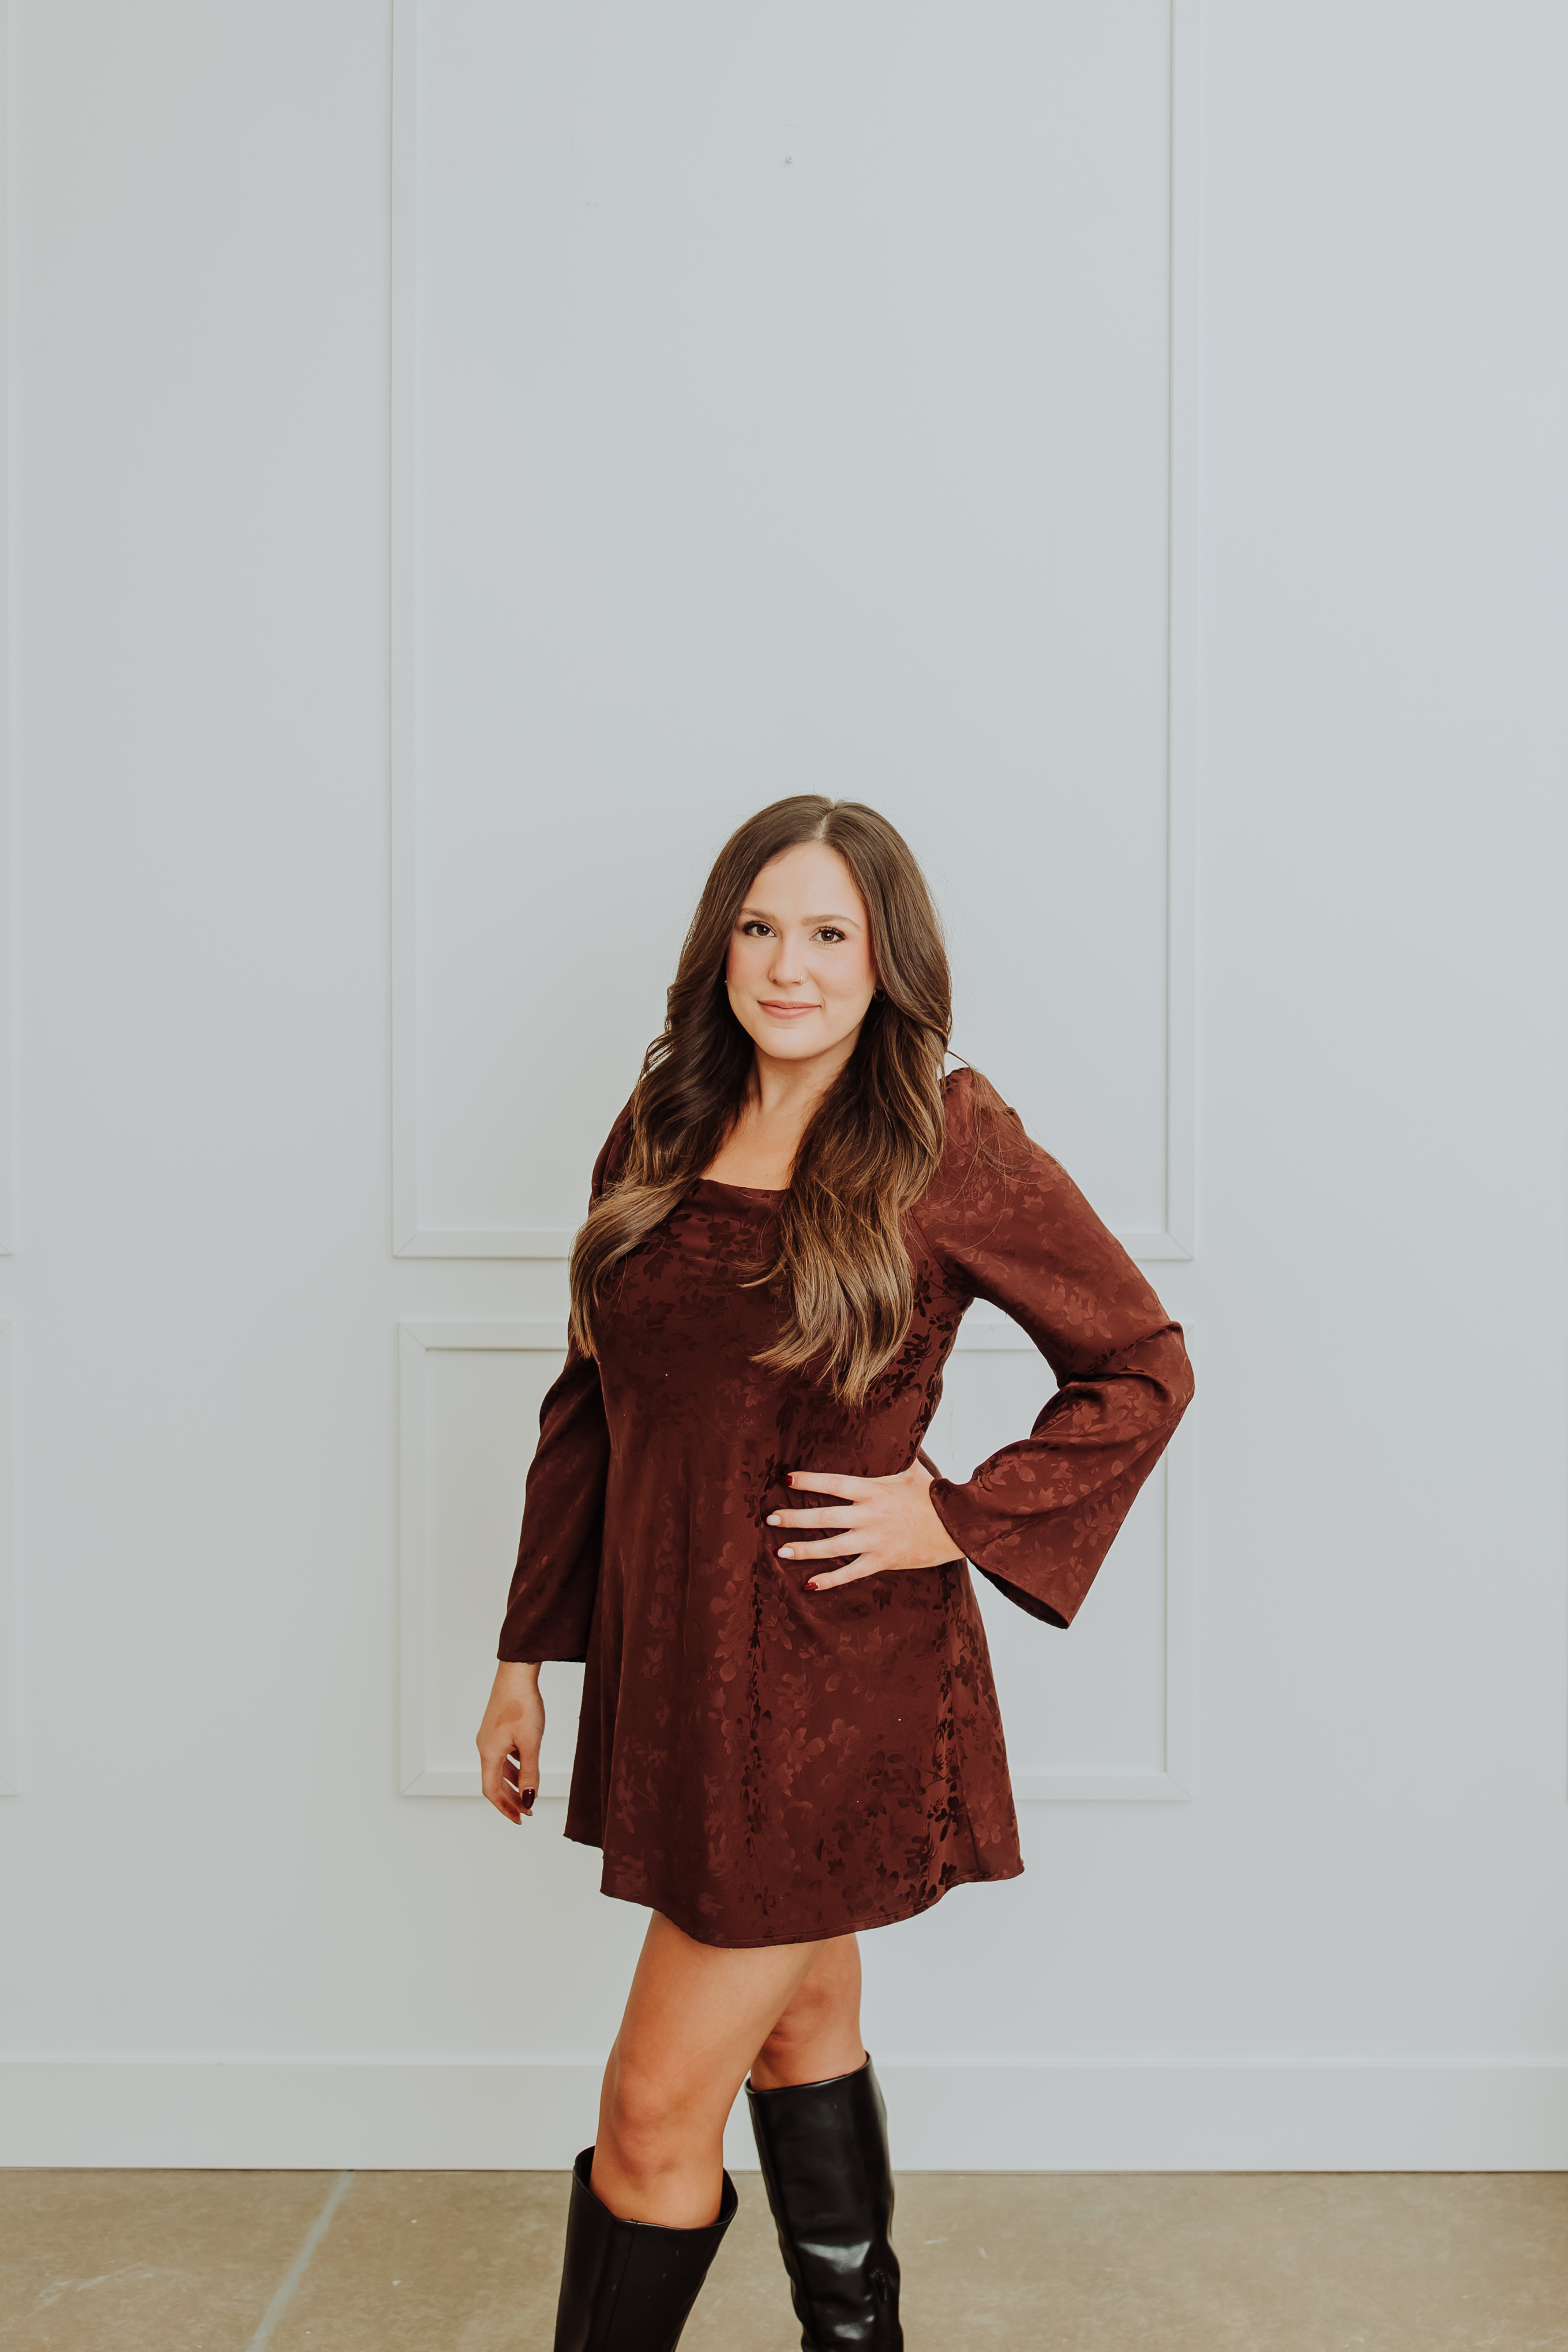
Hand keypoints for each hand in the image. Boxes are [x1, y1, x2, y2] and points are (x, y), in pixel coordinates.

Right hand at [477, 1661, 544, 1823]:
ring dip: (513, 1783)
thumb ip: (530, 1773)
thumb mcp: (530, 1743)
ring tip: (529, 1793)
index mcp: (489, 1753)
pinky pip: (503, 1755)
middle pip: (494, 1782)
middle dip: (511, 1799)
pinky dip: (514, 1767)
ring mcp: (490, 1737)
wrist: (516, 1675)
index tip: (520, 1819)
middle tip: (528, 1811)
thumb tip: (529, 1799)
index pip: (492, 1791)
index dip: (505, 1808)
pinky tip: (525, 1767)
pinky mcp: (497, 1729)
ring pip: (499, 1769)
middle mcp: (485, 1747)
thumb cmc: (522, 1706)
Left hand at [768, 1459, 961, 1592]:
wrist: (959, 1527)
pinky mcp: (882, 1561)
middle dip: (794, 1518)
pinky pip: (850, 1573)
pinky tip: (809, 1584)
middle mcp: (870, 1515)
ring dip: (804, 1549)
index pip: (833, 1484)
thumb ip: (897, 1454)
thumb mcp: (914, 1470)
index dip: (808, 1481)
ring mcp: (875, 1540)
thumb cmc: (935, 1497)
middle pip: (824, 1517)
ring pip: (832, 1547)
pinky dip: (829, 1580)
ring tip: (780, 1550)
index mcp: (874, 1490)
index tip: (785, 1478)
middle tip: (770, 1518)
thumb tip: (895, 1428)